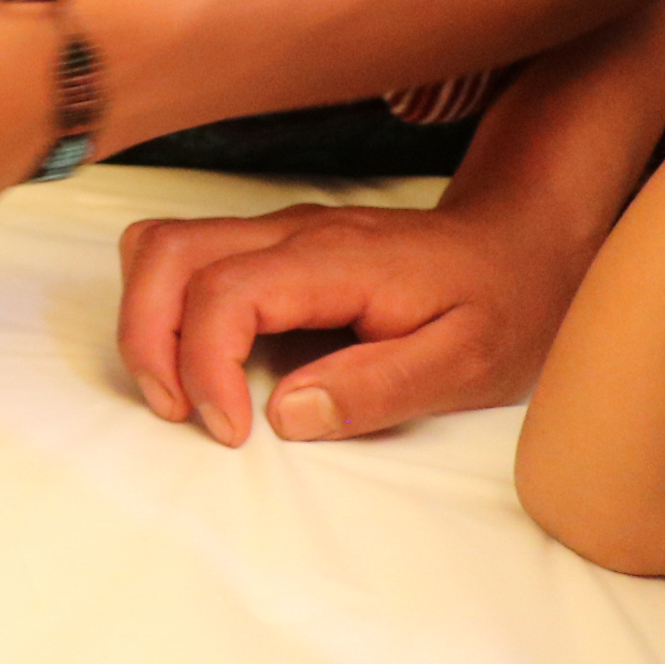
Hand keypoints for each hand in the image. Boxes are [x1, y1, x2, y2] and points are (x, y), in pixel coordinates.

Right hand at [115, 189, 590, 446]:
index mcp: (335, 260)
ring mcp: (274, 232)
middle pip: (166, 252)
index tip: (233, 431)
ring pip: (161, 244)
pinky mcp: (269, 245)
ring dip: (146, 318)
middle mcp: (290, 233)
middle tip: (175, 410)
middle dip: (147, 338)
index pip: (226, 292)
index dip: (207, 365)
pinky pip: (184, 256)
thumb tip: (286, 416)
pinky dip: (164, 306)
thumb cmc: (501, 305)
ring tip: (176, 389)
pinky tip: (200, 358)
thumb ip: (376, 390)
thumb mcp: (467, 365)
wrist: (518, 243)